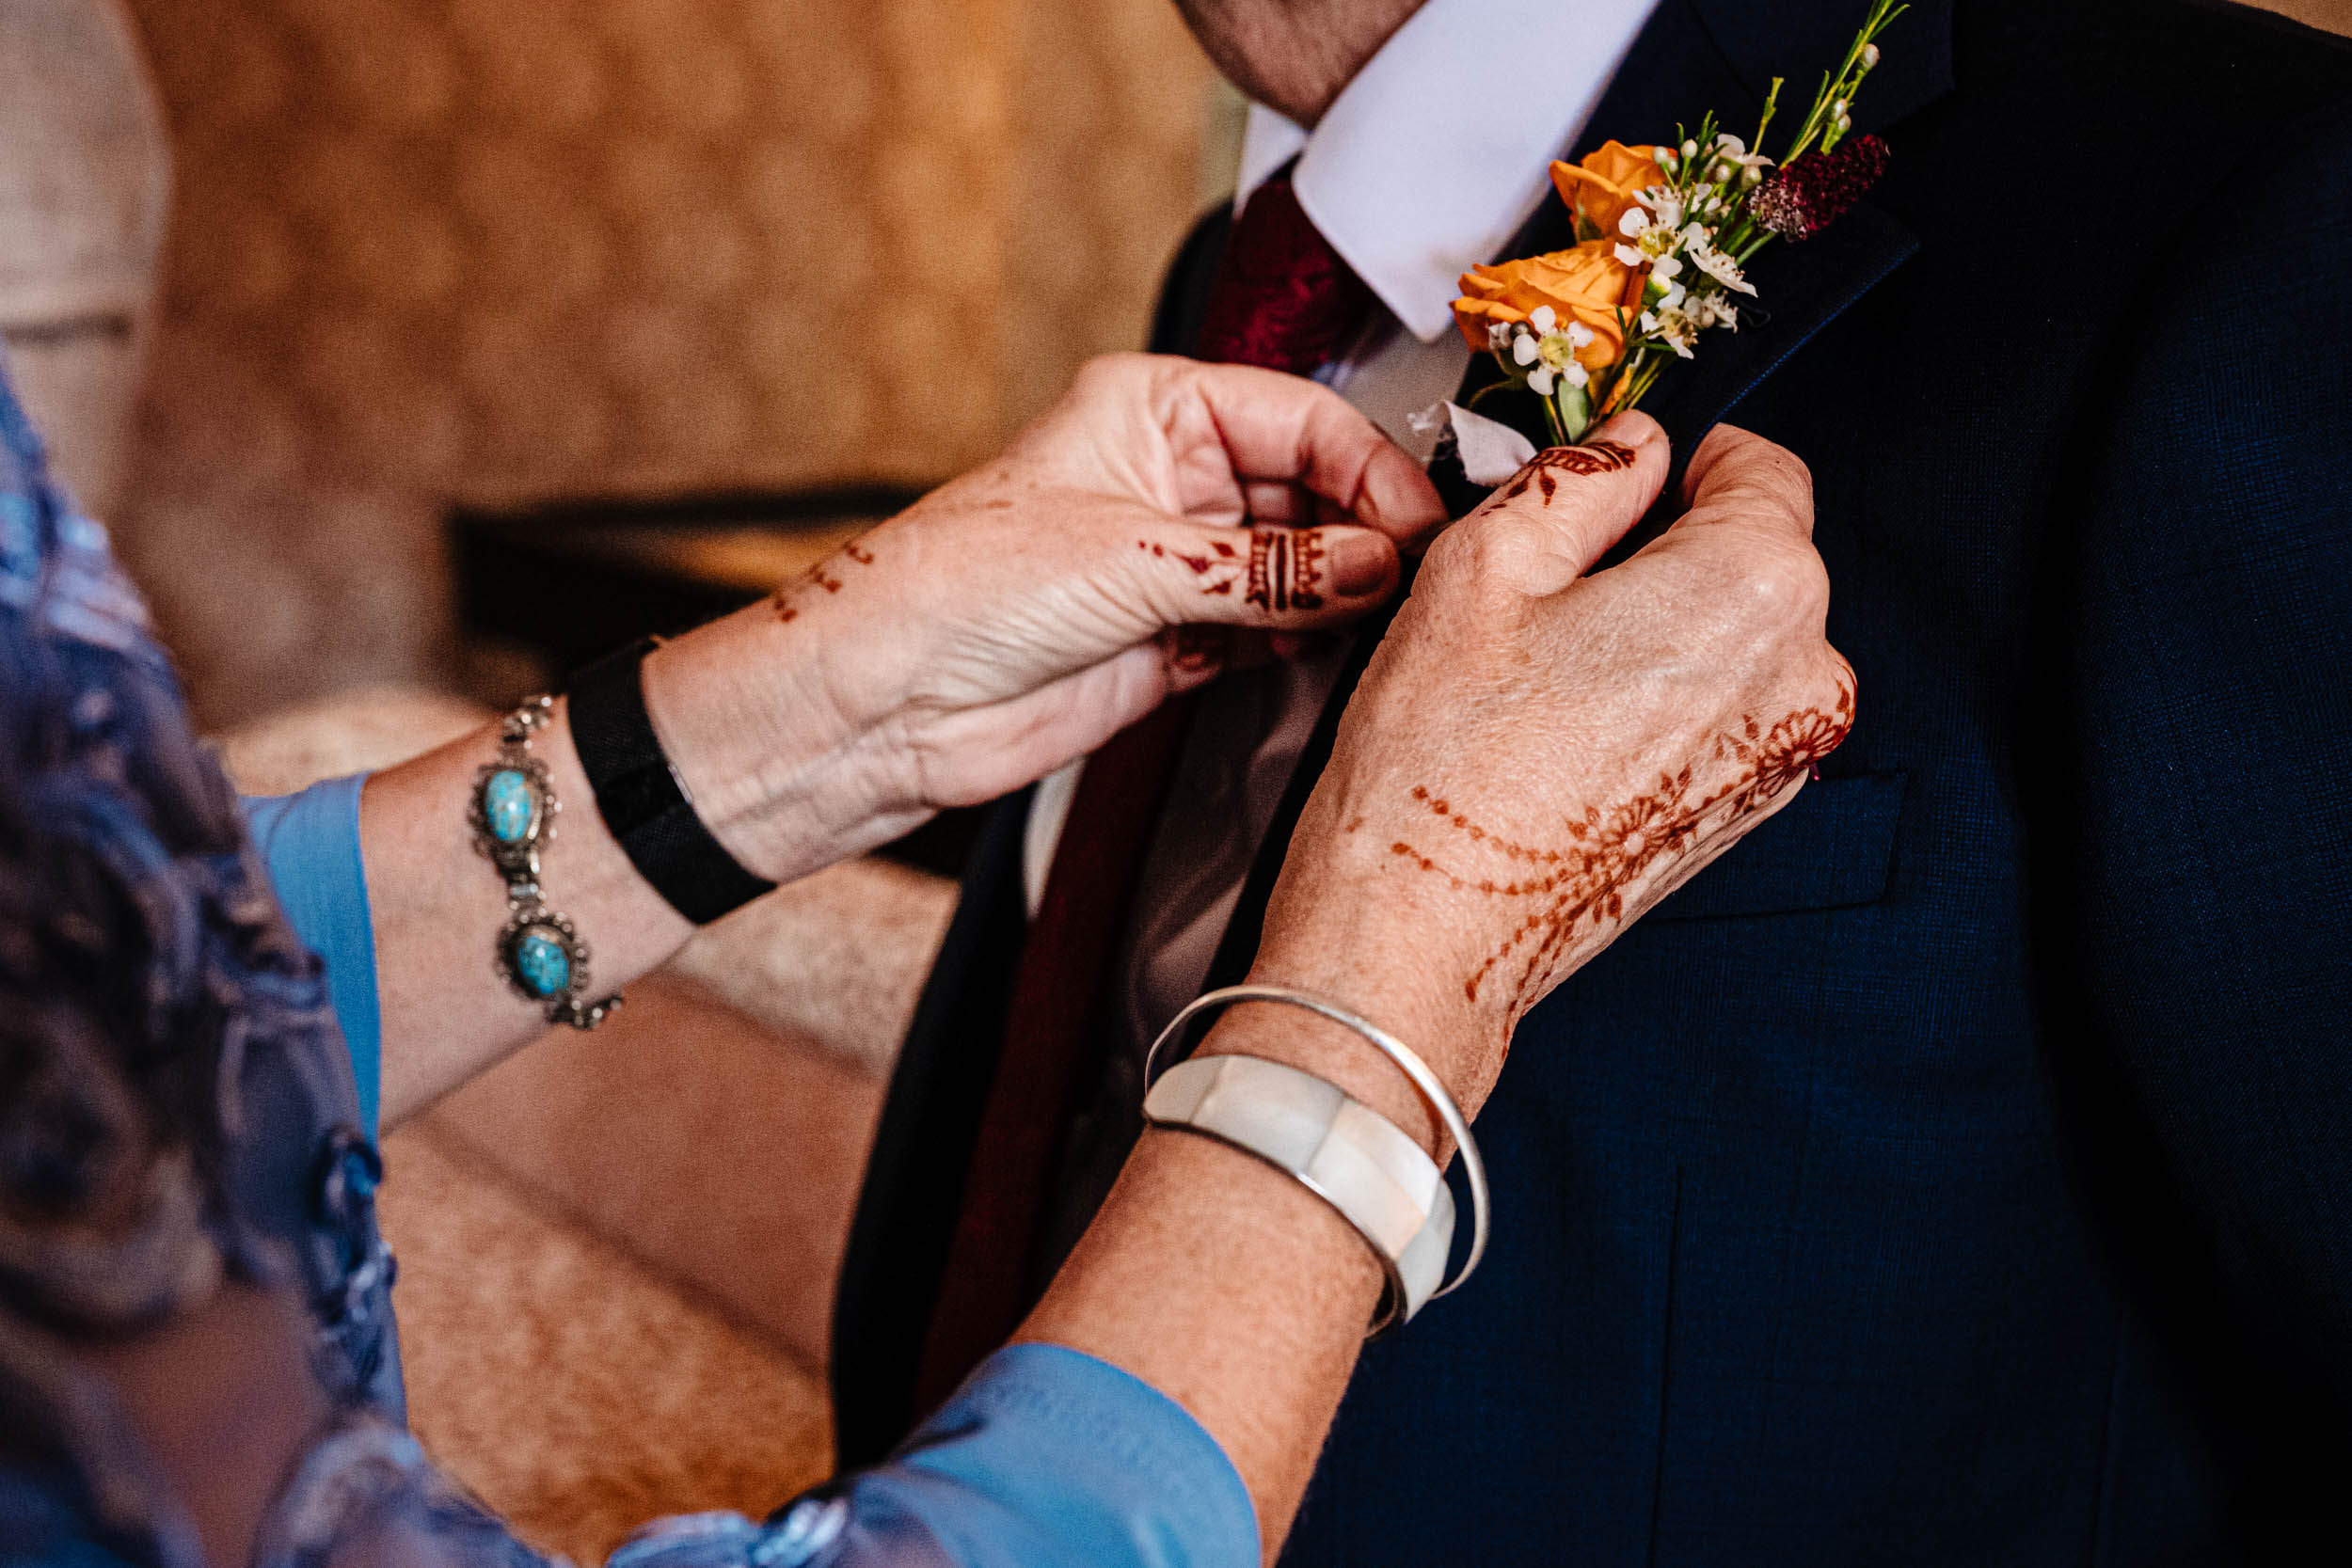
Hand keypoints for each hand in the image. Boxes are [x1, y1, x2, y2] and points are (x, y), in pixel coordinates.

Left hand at [640, 353, 1445, 880]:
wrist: (879, 707)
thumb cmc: (958, 589)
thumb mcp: (1127, 558)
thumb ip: (1265, 568)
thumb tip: (1379, 563)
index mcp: (1153, 410)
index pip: (1301, 418)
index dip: (1368, 469)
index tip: (1417, 525)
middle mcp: (1171, 478)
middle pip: (1313, 489)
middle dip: (1366, 532)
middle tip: (1418, 580)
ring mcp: (1177, 563)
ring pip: (1301, 565)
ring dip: (1345, 593)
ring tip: (1394, 619)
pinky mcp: (1177, 643)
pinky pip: (1274, 633)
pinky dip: (1313, 643)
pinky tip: (1346, 652)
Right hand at [1248, 415, 1853, 1128]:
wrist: (1424, 939)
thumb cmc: (1444, 770)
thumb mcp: (1481, 566)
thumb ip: (1576, 480)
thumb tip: (1626, 449)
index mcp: (1753, 587)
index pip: (1761, 466)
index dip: (1678, 456)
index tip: (1617, 472)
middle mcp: (1799, 675)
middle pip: (1753, 554)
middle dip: (1663, 545)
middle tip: (1546, 580)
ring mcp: (1780, 757)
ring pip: (1732, 637)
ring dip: (1657, 625)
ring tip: (1542, 667)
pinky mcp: (1742, 814)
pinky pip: (1718, 713)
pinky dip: (1657, 698)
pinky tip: (1562, 726)